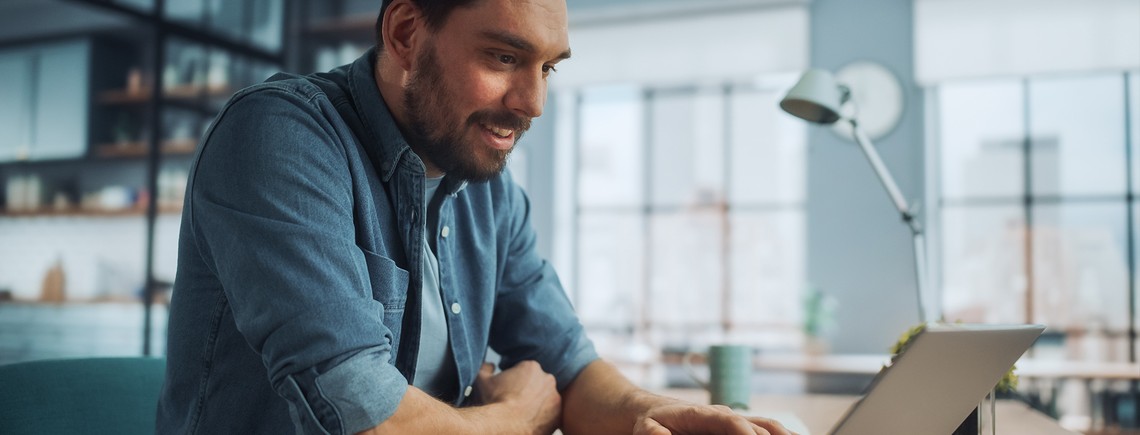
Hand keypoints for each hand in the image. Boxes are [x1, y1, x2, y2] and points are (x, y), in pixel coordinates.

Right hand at [476, 361, 561, 434]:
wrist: (505, 427)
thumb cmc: (493, 403)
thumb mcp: (482, 381)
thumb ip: (485, 368)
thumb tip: (490, 366)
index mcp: (532, 367)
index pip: (524, 372)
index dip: (513, 382)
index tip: (507, 391)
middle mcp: (548, 379)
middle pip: (537, 384)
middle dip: (528, 391)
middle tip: (514, 403)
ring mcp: (555, 397)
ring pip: (545, 399)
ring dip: (536, 404)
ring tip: (521, 414)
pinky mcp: (559, 415)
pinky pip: (550, 415)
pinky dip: (542, 418)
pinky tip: (529, 422)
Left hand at [632, 403, 795, 434]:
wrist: (651, 410)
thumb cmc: (650, 420)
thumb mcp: (645, 428)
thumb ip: (654, 434)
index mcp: (703, 414)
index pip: (730, 421)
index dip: (746, 432)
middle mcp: (724, 415)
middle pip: (756, 426)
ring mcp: (734, 420)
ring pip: (768, 427)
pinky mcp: (738, 428)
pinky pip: (766, 430)